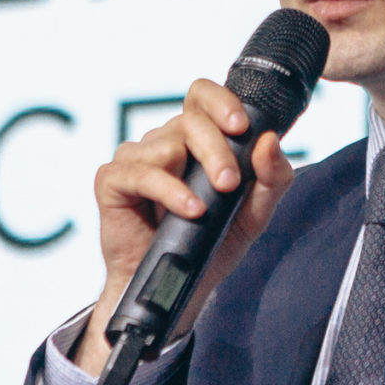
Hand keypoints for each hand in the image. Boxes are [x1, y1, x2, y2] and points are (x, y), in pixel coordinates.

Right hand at [76, 79, 296, 375]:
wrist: (179, 287)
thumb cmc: (212, 243)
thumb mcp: (255, 213)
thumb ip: (272, 178)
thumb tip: (270, 140)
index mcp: (196, 139)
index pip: (203, 96)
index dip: (221, 101)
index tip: (242, 125)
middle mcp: (165, 141)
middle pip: (189, 120)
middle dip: (217, 149)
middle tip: (229, 183)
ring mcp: (136, 159)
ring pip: (165, 143)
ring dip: (192, 176)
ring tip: (205, 208)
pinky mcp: (112, 181)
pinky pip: (140, 173)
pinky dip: (168, 191)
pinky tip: (188, 211)